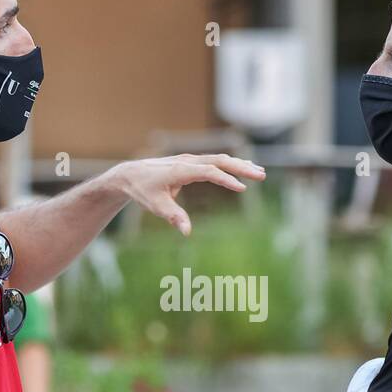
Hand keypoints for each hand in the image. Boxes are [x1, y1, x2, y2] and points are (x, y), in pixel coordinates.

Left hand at [107, 154, 264, 235]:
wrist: (131, 174)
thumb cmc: (143, 190)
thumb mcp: (156, 206)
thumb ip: (173, 217)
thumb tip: (187, 232)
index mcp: (180, 170)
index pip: (209, 172)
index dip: (226, 180)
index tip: (242, 188)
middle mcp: (188, 160)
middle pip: (219, 160)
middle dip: (241, 168)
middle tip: (261, 176)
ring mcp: (191, 159)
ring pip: (220, 158)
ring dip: (240, 165)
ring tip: (260, 173)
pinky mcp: (192, 162)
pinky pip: (215, 161)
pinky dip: (231, 165)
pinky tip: (244, 171)